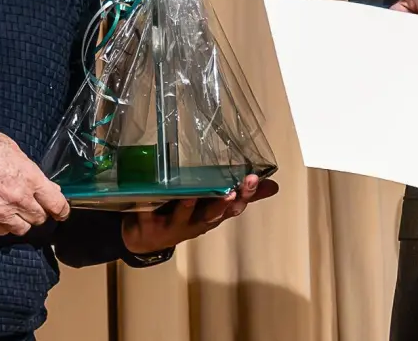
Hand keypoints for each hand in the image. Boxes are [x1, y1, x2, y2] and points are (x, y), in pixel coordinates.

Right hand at [0, 118, 69, 235]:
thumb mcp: (10, 147)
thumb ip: (28, 169)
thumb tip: (41, 183)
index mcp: (28, 178)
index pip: (55, 203)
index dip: (61, 209)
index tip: (61, 210)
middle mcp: (16, 199)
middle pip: (39, 219)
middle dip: (40, 212)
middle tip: (35, 205)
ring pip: (20, 229)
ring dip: (22, 221)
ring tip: (16, 210)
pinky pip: (0, 231)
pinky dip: (3, 225)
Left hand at [121, 174, 280, 253]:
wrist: (145, 239)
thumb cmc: (183, 216)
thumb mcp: (213, 207)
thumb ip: (241, 195)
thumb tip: (273, 186)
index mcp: (212, 215)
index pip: (233, 206)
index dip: (244, 195)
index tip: (253, 179)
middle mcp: (196, 223)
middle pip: (212, 215)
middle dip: (222, 204)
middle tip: (232, 192)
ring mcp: (173, 226)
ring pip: (183, 217)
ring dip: (187, 208)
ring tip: (190, 197)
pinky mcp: (150, 227)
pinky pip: (148, 217)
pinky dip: (147, 210)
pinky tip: (147, 202)